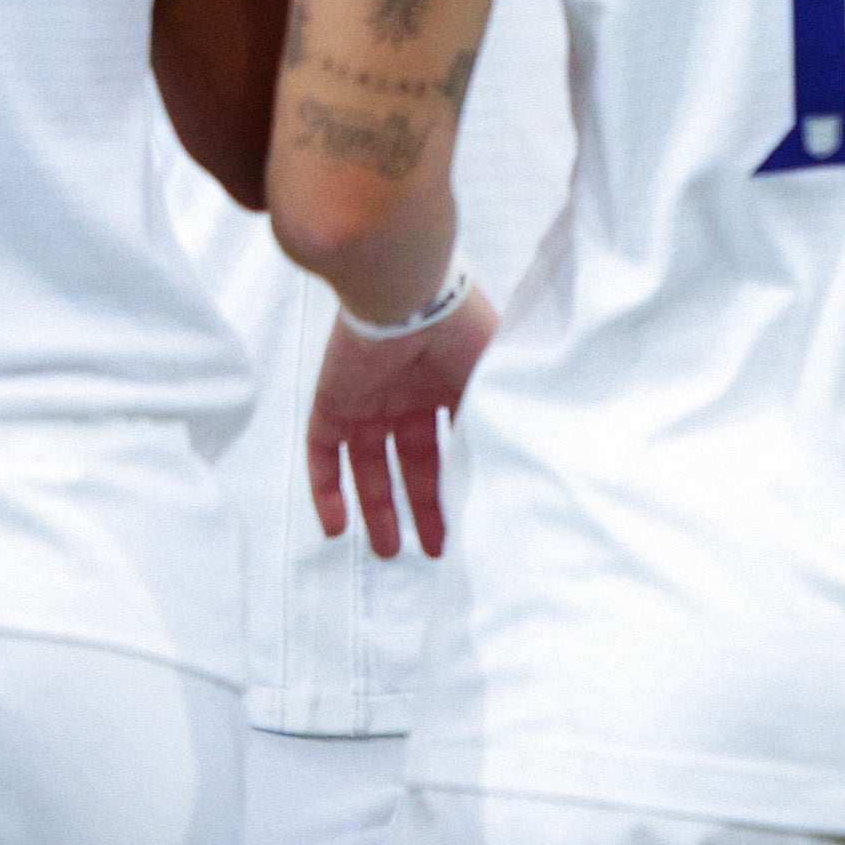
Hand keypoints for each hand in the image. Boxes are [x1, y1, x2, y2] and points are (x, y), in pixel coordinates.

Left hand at [306, 289, 491, 559]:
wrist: (407, 293)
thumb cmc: (460, 327)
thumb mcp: (496, 380)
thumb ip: (502, 421)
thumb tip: (521, 473)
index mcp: (445, 383)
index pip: (448, 445)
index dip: (456, 485)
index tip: (467, 523)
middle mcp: (405, 394)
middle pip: (410, 462)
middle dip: (420, 507)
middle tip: (432, 550)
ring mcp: (366, 399)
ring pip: (367, 465)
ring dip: (375, 508)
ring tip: (388, 551)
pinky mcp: (331, 401)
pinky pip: (322, 454)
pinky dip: (326, 491)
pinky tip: (335, 529)